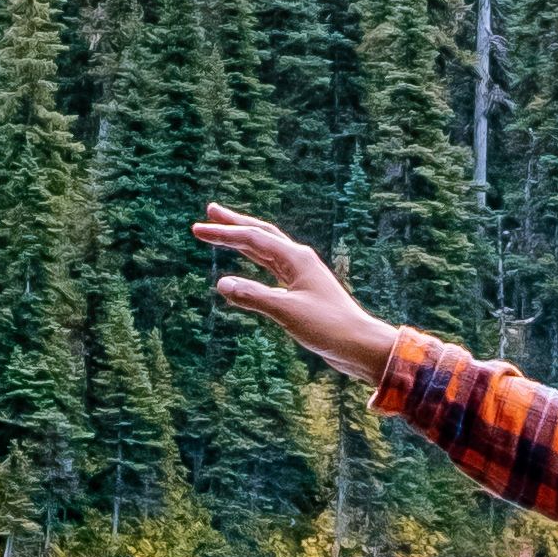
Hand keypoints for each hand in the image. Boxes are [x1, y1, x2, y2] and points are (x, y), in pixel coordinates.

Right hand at [201, 204, 394, 388]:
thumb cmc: (328, 327)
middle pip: (262, 233)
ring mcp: (301, 274)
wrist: (359, 345)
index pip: (253, 238)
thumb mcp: (287, 313)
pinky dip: (255, 261)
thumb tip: (221, 283)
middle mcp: (299, 260)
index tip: (198, 229)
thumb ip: (253, 297)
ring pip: (266, 249)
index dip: (224, 233)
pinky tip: (248, 262)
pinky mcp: (302, 290)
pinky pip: (272, 268)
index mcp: (297, 259)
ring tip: (224, 230)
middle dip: (234, 223)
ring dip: (244, 238)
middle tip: (209, 211)